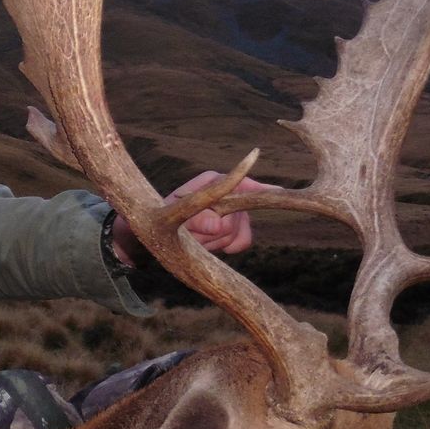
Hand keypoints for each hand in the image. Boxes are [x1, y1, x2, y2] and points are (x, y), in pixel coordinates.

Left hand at [111, 169, 272, 264]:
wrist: (148, 236)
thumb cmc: (156, 220)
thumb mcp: (169, 219)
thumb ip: (194, 221)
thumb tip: (217, 225)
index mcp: (211, 181)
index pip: (244, 184)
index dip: (264, 190)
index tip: (281, 192)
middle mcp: (224, 192)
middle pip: (240, 217)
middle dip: (217, 232)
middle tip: (192, 234)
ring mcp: (230, 211)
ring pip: (239, 233)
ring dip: (216, 242)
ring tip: (194, 239)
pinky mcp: (232, 228)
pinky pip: (242, 242)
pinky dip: (226, 247)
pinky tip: (209, 246)